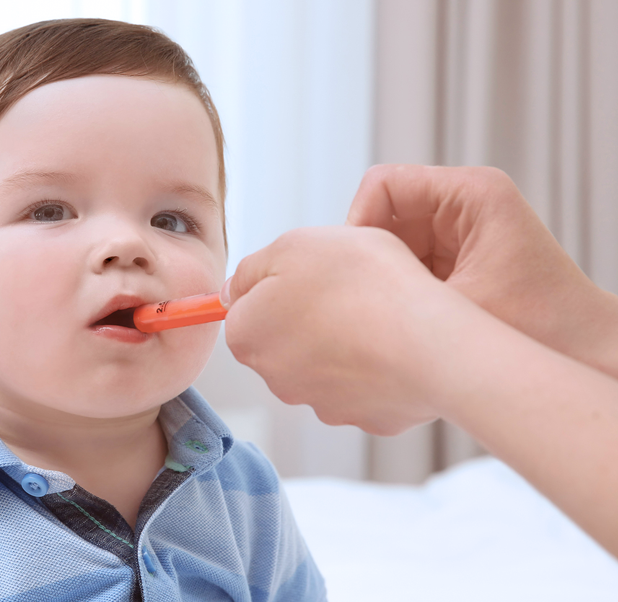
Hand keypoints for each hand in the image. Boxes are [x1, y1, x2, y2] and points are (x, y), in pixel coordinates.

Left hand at [223, 225, 489, 434]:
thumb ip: (252, 268)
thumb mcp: (294, 246)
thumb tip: (233, 290)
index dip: (279, 284)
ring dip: (343, 341)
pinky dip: (377, 366)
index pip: (247, 308)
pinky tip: (396, 344)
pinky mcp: (365, 417)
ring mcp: (321, 403)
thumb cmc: (361, 284)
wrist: (430, 341)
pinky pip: (366, 384)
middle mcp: (275, 378)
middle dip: (309, 315)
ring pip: (325, 363)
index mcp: (247, 335)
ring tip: (377, 314)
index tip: (309, 274)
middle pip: (284, 337)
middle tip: (348, 289)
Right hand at [346, 164, 617, 377]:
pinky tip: (407, 323)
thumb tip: (332, 280)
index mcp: (472, 193)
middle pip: (382, 214)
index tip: (359, 272)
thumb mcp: (453, 305)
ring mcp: (460, 233)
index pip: (382, 185)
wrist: (588, 358)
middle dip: (370, 258)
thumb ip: (392, 285)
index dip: (359, 224)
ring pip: (388, 243)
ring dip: (384, 278)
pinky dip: (399, 291)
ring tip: (393, 316)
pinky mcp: (456, 260)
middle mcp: (465, 205)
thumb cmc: (541, 329)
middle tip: (370, 300)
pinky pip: (405, 265)